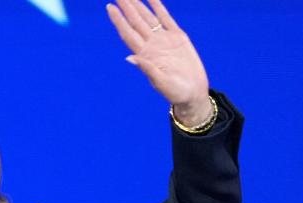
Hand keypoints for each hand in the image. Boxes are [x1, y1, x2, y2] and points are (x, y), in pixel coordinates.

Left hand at [106, 0, 211, 123]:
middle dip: (127, 7)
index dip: (119, 20)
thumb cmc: (176, 92)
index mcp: (144, 55)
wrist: (193, 92)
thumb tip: (129, 58)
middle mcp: (151, 45)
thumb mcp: (161, 82)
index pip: (128, 34)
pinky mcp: (177, 37)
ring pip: (148, 17)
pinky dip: (158, 6)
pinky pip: (166, 17)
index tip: (110, 7)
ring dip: (138, 5)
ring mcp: (163, 39)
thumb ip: (147, 69)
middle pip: (135, 22)